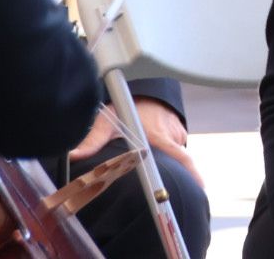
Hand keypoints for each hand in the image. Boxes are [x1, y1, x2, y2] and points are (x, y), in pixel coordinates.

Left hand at [70, 98, 203, 185]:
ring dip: (168, 160)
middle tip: (168, 183)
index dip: (190, 173)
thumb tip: (74, 155)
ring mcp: (177, 131)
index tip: (198, 186)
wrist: (142, 86)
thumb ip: (92, 140)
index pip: (179, 157)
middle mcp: (170, 134)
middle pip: (179, 161)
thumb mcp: (106, 122)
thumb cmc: (125, 105)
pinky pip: (176, 145)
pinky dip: (168, 151)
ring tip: (153, 158)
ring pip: (176, 153)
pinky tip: (156, 147)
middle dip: (177, 174)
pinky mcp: (179, 129)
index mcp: (156, 135)